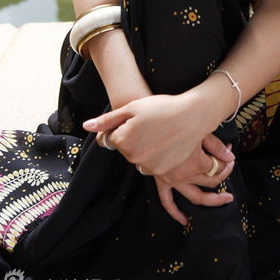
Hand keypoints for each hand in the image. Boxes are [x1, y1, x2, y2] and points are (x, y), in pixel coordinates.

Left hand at [82, 91, 218, 175]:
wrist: (192, 116)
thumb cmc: (162, 107)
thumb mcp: (132, 108)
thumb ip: (108, 120)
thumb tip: (87, 126)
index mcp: (123, 140)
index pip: (110, 139)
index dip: (121, 128)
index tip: (134, 121)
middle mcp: (133, 157)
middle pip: (124, 150)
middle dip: (132, 139)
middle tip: (149, 125)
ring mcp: (149, 166)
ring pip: (138, 158)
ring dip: (144, 149)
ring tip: (159, 132)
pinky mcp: (163, 172)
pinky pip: (152, 165)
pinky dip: (156, 156)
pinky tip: (166, 142)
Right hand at [149, 134, 235, 225]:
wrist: (147, 126)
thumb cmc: (175, 124)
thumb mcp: (198, 131)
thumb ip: (216, 146)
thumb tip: (230, 156)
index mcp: (196, 162)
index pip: (218, 166)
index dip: (227, 159)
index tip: (229, 150)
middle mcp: (185, 175)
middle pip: (212, 181)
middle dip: (224, 173)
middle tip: (229, 166)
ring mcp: (172, 181)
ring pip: (196, 197)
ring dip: (213, 201)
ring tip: (226, 199)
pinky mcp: (161, 182)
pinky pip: (167, 202)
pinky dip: (175, 213)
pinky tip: (184, 221)